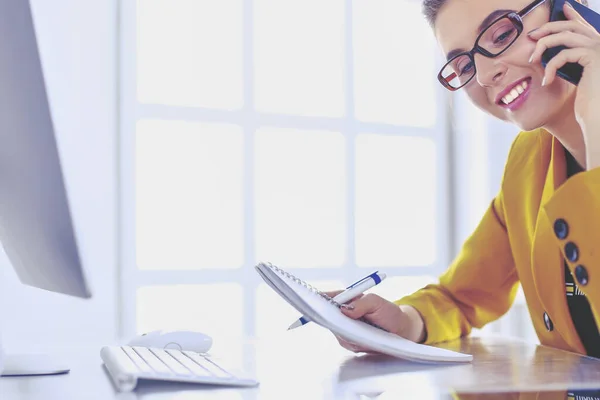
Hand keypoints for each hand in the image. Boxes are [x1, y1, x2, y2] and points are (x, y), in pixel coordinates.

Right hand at [325, 291, 425, 353]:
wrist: (400, 330)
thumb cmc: (389, 312)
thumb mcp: (377, 303)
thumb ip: (361, 304)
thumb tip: (344, 310)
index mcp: (347, 299)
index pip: (328, 297)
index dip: (318, 299)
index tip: (315, 301)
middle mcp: (343, 314)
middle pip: (327, 316)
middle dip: (331, 319)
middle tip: (339, 321)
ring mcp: (344, 329)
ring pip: (336, 331)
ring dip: (345, 332)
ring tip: (359, 332)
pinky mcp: (349, 342)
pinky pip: (345, 342)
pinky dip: (353, 342)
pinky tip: (362, 340)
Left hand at [528, 2, 599, 161]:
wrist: (597, 117)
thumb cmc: (589, 102)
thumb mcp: (578, 77)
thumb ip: (573, 60)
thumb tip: (555, 50)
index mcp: (599, 48)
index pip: (585, 26)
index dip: (573, 16)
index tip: (562, 8)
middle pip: (572, 27)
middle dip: (550, 27)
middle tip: (533, 35)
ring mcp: (599, 49)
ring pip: (564, 36)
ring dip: (543, 46)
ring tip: (532, 59)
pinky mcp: (593, 57)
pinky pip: (563, 54)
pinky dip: (550, 67)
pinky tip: (546, 81)